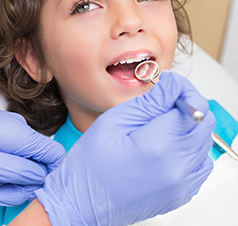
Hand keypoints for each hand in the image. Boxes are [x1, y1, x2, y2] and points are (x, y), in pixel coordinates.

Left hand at [0, 85, 64, 205]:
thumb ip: (15, 171)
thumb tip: (40, 177)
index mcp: (20, 134)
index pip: (54, 155)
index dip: (48, 177)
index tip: (27, 191)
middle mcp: (18, 131)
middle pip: (32, 167)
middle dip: (10, 187)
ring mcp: (7, 134)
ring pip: (14, 167)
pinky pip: (1, 161)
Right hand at [35, 71, 215, 225]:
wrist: (82, 201)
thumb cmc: (90, 163)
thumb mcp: (114, 121)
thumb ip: (149, 102)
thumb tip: (173, 85)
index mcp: (157, 146)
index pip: (193, 106)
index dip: (182, 91)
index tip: (168, 88)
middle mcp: (176, 168)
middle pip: (204, 123)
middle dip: (186, 106)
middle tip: (161, 104)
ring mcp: (181, 185)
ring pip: (204, 142)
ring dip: (187, 127)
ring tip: (159, 126)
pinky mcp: (180, 194)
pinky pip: (200, 163)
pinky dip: (188, 148)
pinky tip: (165, 146)